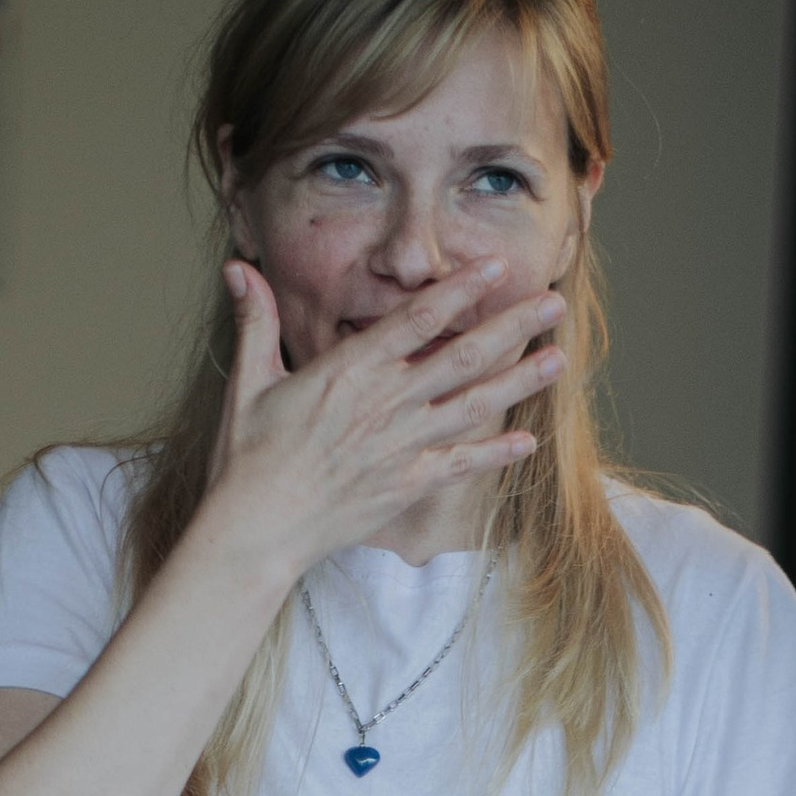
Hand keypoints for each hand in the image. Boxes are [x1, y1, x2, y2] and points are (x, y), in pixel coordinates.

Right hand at [202, 262, 563, 589]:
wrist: (258, 528)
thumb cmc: (249, 456)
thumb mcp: (249, 381)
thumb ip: (255, 321)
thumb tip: (237, 268)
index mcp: (351, 369)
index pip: (418, 319)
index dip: (462, 290)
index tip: (497, 268)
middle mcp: (387, 403)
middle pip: (464, 356)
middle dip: (513, 327)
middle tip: (553, 303)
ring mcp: (403, 445)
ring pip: (474, 406)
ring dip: (520, 382)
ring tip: (558, 360)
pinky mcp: (408, 485)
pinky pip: (462, 464)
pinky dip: (496, 453)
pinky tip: (528, 442)